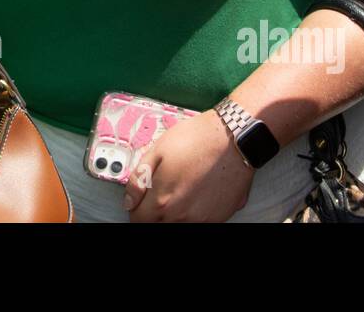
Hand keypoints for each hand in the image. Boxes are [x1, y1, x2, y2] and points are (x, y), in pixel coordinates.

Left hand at [124, 110, 253, 221]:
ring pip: (177, 225)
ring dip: (174, 213)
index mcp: (162, 200)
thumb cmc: (197, 139)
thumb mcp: (158, 151)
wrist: (234, 138)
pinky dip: (193, 213)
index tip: (140, 201)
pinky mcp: (218, 218)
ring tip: (182, 189)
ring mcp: (201, 220)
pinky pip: (198, 222)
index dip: (136, 210)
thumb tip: (129, 201)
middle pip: (157, 225)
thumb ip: (139, 180)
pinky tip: (198, 193)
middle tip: (161, 192)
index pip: (138, 220)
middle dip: (153, 213)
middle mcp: (181, 216)